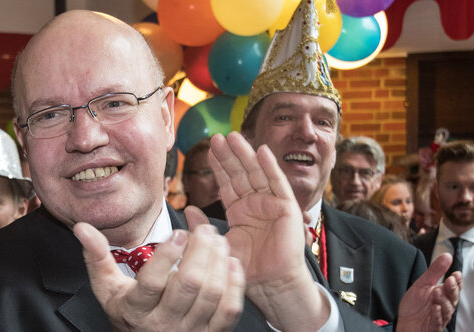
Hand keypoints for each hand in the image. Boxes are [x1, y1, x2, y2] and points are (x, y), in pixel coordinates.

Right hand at [73, 208, 244, 331]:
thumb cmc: (128, 312)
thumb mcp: (107, 288)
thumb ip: (96, 256)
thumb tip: (82, 227)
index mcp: (136, 310)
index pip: (153, 282)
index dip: (168, 256)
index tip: (178, 232)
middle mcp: (164, 324)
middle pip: (189, 285)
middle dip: (201, 251)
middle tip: (204, 230)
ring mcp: (189, 331)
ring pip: (211, 294)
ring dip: (218, 261)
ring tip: (217, 239)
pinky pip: (229, 310)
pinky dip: (234, 284)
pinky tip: (231, 262)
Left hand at [205, 132, 328, 330]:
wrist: (269, 285)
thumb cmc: (245, 269)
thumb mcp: (218, 244)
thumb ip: (202, 226)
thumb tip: (187, 208)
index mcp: (240, 210)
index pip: (227, 183)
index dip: (219, 166)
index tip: (208, 148)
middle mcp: (255, 203)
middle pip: (240, 173)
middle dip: (229, 155)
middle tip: (217, 137)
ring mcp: (271, 203)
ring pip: (257, 173)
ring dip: (246, 154)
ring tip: (234, 137)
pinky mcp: (286, 207)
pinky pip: (277, 183)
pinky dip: (270, 166)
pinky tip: (262, 151)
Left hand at [396, 253, 461, 331]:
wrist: (405, 323)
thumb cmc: (415, 305)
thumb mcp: (423, 284)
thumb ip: (435, 271)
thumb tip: (447, 255)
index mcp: (443, 294)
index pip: (454, 287)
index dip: (456, 281)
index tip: (456, 273)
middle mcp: (444, 306)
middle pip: (452, 298)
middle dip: (452, 289)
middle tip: (449, 280)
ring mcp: (440, 317)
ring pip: (446, 309)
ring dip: (443, 300)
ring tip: (438, 292)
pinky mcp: (433, 326)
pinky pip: (438, 321)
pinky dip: (437, 315)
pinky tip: (435, 308)